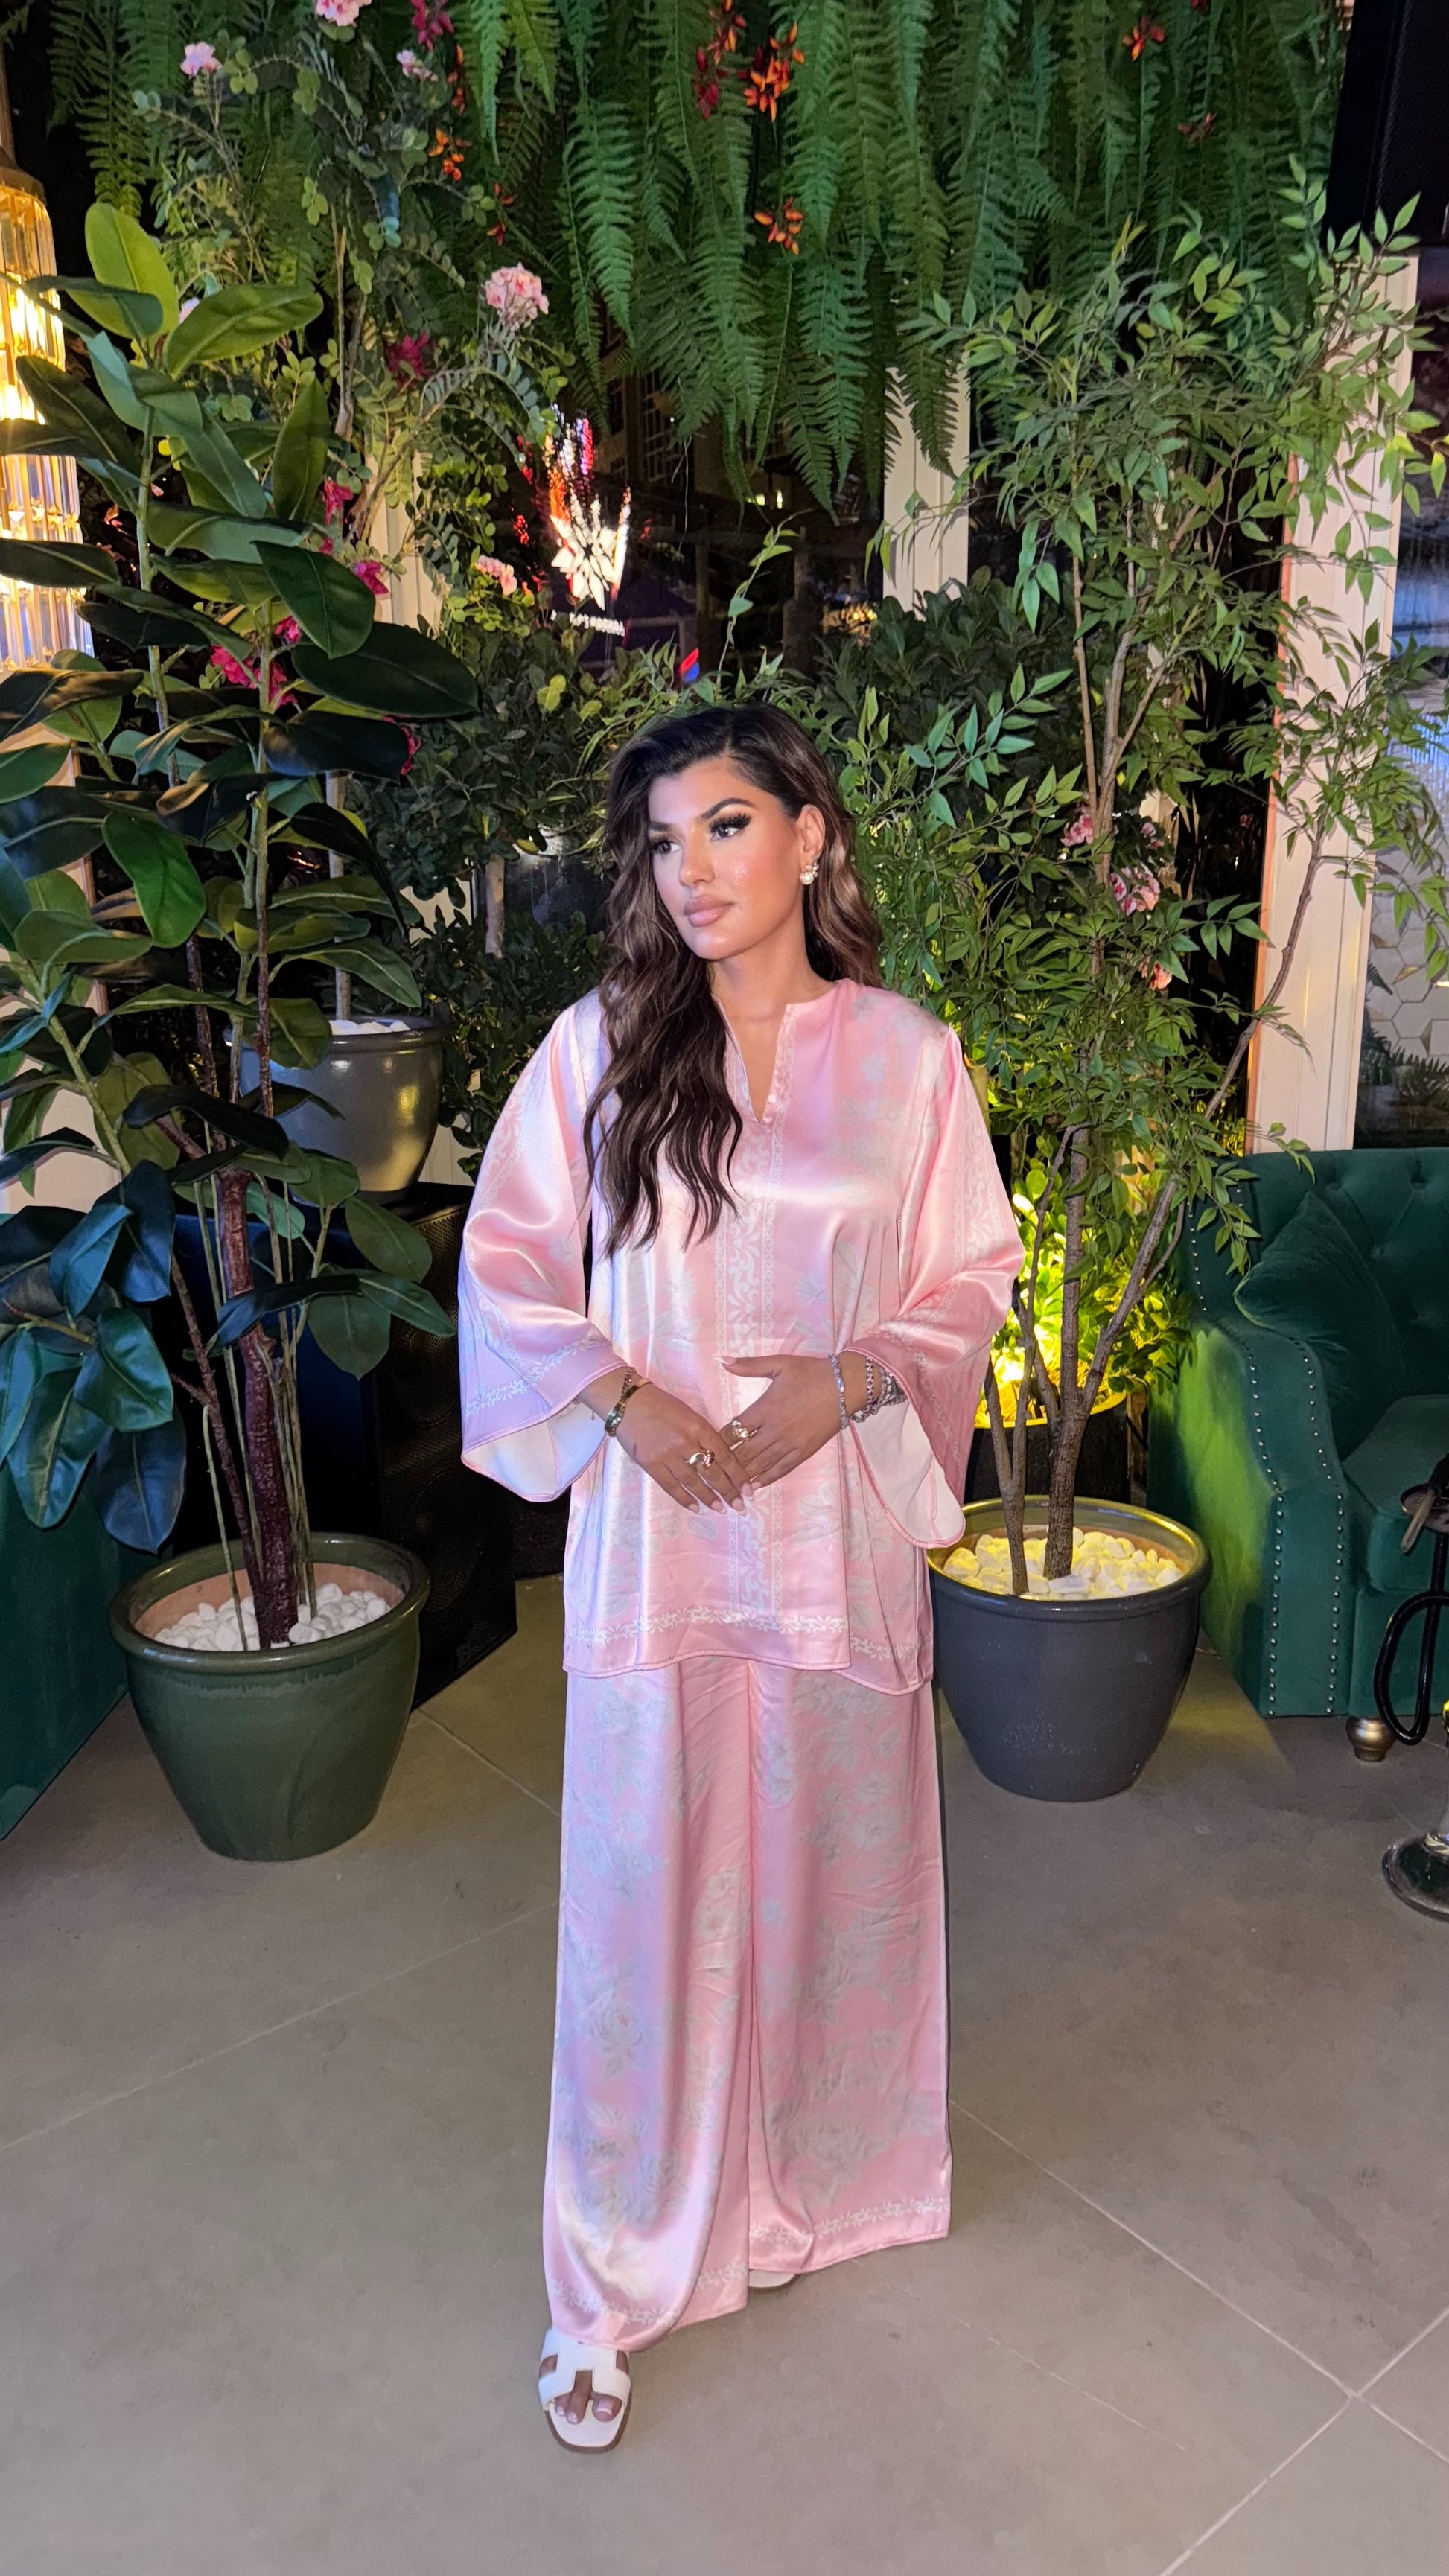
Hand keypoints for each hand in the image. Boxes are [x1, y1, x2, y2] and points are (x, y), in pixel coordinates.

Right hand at [601, 1379, 748, 1512]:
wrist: (629, 1403)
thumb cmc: (663, 1406)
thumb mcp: (690, 1415)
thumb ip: (705, 1436)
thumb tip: (721, 1460)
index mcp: (700, 1427)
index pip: (725, 1456)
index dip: (738, 1476)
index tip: (748, 1490)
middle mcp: (686, 1442)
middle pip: (713, 1472)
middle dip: (729, 1492)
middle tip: (740, 1507)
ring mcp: (668, 1455)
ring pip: (694, 1482)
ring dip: (709, 1498)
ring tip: (721, 1509)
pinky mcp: (651, 1464)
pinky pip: (671, 1486)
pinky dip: (685, 1499)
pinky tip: (697, 1508)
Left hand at [720, 1352, 866, 1491]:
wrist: (845, 1386)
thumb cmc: (811, 1373)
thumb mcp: (779, 1364)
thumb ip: (749, 1365)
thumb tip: (722, 1360)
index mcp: (766, 1408)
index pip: (735, 1429)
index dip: (719, 1439)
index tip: (707, 1446)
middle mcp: (775, 1429)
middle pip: (744, 1452)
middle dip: (727, 1462)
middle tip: (713, 1470)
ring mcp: (790, 1443)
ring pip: (760, 1464)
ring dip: (743, 1474)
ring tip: (728, 1483)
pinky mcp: (804, 1452)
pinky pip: (781, 1470)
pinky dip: (766, 1479)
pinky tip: (754, 1486)